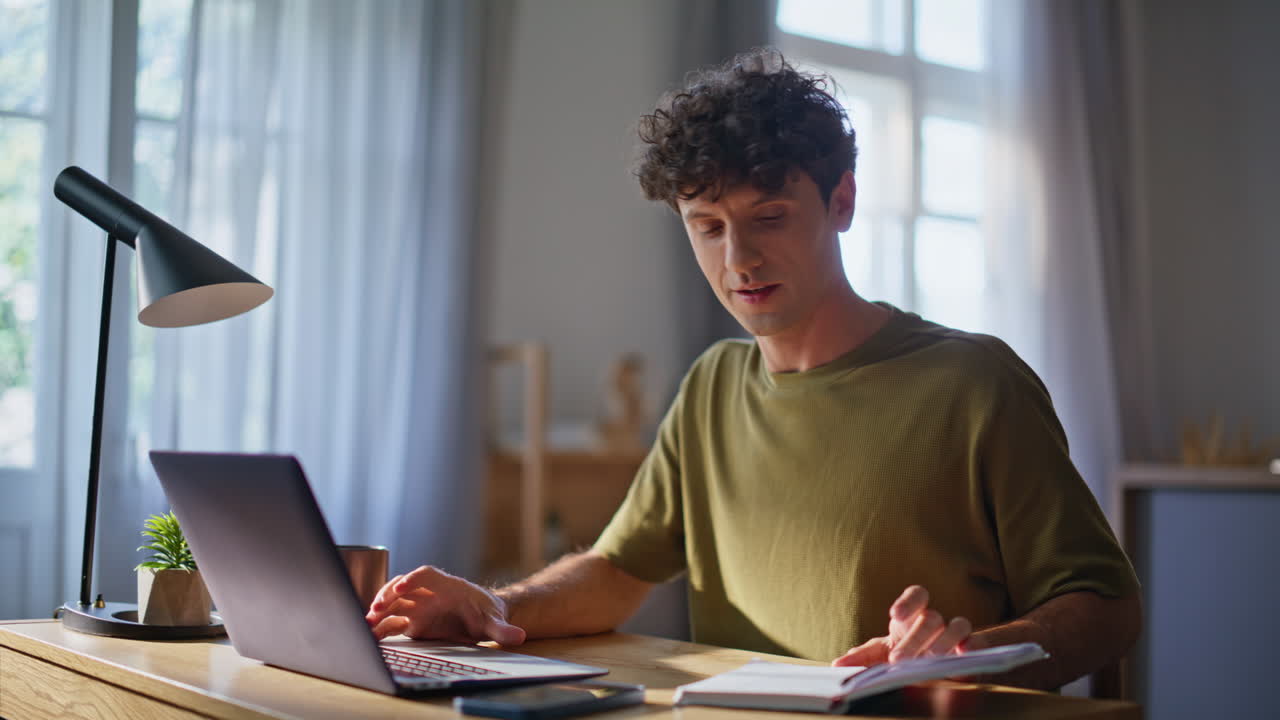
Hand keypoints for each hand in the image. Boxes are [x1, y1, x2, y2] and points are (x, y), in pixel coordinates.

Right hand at [364, 565, 526, 645]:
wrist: (483, 619)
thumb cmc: (488, 614)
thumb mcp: (495, 622)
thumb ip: (503, 630)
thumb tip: (520, 636)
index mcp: (447, 586)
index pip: (426, 574)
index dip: (412, 578)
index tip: (402, 587)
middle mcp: (429, 593)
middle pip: (403, 586)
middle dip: (388, 594)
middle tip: (377, 607)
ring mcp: (418, 606)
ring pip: (394, 602)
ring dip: (380, 609)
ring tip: (367, 621)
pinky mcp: (412, 621)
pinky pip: (392, 621)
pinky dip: (381, 626)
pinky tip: (370, 635)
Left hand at [832, 586, 981, 666]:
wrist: (940, 665)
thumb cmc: (906, 651)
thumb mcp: (883, 653)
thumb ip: (863, 657)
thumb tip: (837, 663)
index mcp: (913, 615)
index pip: (917, 595)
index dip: (908, 602)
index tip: (894, 615)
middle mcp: (936, 620)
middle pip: (930, 619)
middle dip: (915, 639)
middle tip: (898, 661)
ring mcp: (956, 634)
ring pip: (956, 625)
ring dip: (945, 641)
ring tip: (932, 658)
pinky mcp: (973, 649)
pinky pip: (978, 641)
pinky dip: (974, 645)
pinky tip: (965, 653)